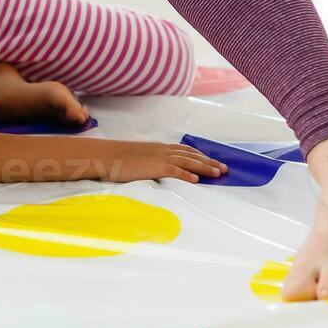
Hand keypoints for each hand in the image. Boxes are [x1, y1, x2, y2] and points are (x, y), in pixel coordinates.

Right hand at [109, 141, 227, 182]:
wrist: (104, 155)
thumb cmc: (116, 159)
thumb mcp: (137, 158)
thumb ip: (149, 162)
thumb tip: (154, 170)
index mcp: (158, 147)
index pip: (184, 150)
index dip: (200, 155)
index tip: (211, 161)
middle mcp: (162, 150)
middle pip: (191, 154)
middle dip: (209, 161)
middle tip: (224, 168)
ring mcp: (159, 157)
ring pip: (188, 161)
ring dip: (205, 167)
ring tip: (218, 174)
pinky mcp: (154, 166)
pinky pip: (175, 170)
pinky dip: (187, 174)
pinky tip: (197, 180)